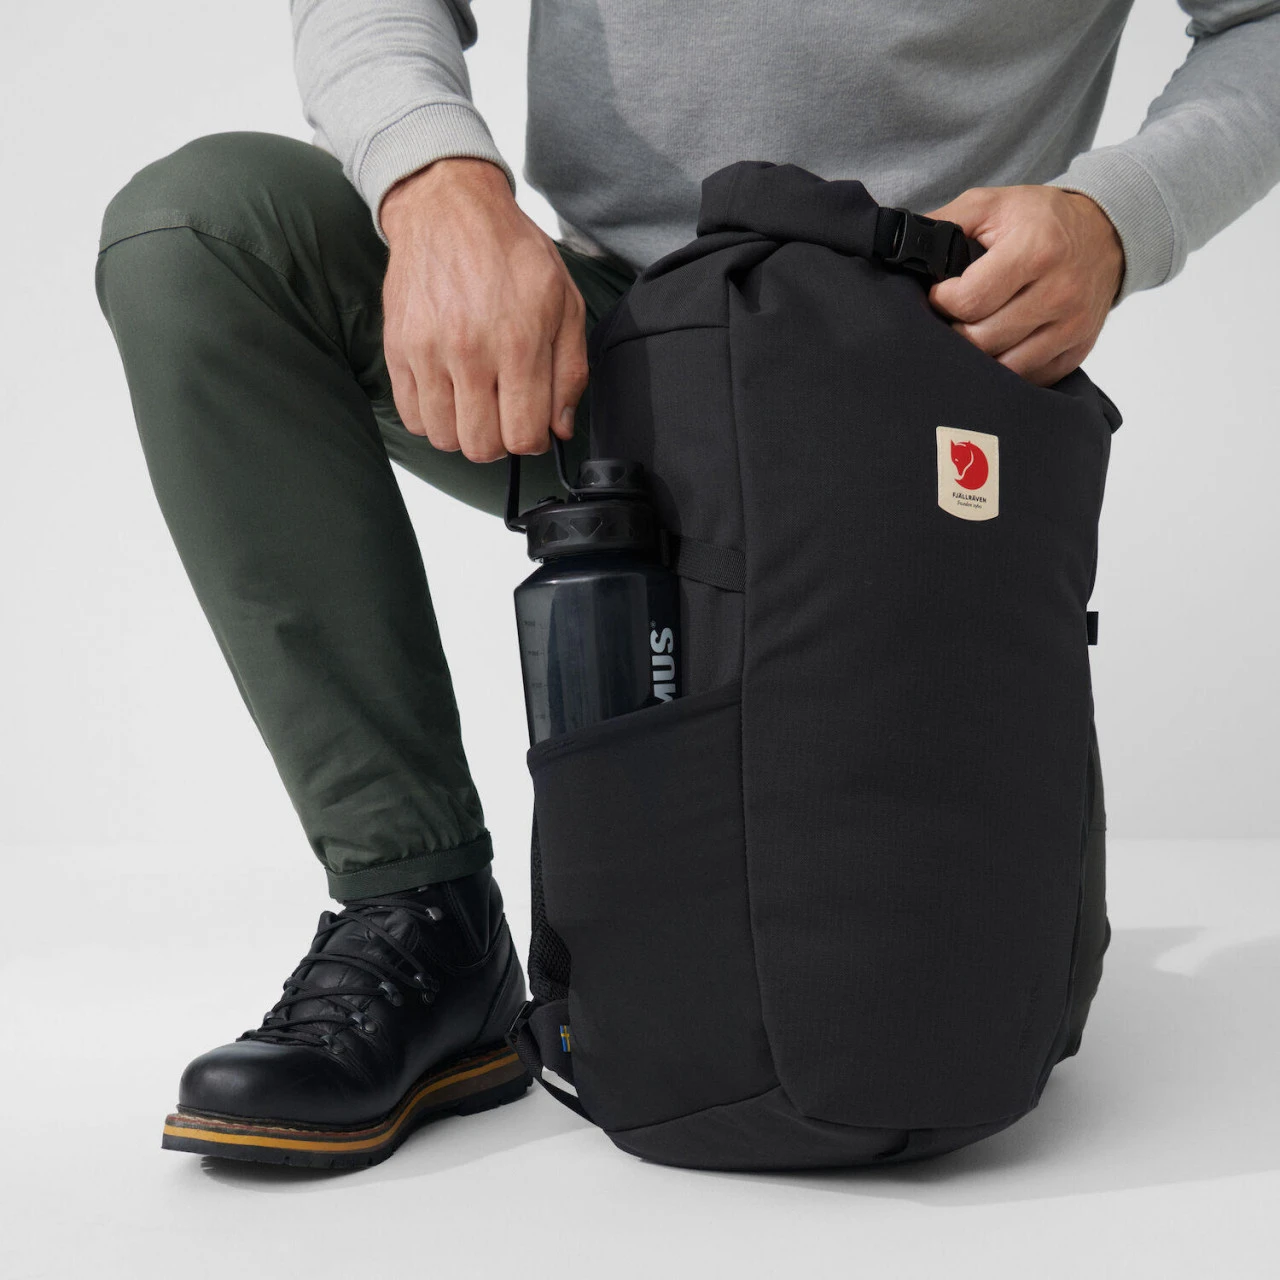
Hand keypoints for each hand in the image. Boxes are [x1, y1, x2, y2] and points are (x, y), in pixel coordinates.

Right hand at [380, 158, 587, 460]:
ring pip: (444, 438)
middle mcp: (471, 352)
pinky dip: (431, 417)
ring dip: (463, 431)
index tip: (532, 423)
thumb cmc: (511, 252)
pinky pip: (411, 417)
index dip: (532, 440)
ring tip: (475, 404)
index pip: (523, 436)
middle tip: (504, 414)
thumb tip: (559, 426)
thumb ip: (570, 370)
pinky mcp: (398, 349)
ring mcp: (428, 352)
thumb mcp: (564, 302)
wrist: (448, 208)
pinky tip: (448, 394)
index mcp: (519, 343)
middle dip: (499, 440)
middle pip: (481, 446)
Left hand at [924, 185, 1123, 386]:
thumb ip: (946, 222)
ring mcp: (1072, 327)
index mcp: (1037, 250)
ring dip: (978, 355)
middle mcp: (1059, 292)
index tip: (942, 292)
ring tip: (971, 331)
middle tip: (953, 315)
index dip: (943, 300)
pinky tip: (998, 346)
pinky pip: (1028, 378)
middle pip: (982, 339)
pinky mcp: (1077, 351)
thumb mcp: (992, 204)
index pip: (970, 301)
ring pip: (1003, 367)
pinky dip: (1005, 369)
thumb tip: (899, 245)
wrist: (1106, 234)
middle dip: (956, 330)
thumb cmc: (1040, 220)